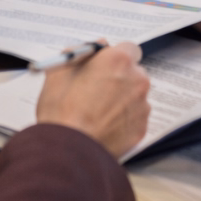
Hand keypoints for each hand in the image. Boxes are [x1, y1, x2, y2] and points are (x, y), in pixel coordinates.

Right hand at [36, 40, 150, 158]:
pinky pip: (134, 117)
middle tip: (97, 89)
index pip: (128, 49)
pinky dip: (123, 119)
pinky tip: (103, 125)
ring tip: (96, 111)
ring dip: (121, 99)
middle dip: (119, 78)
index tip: (104, 65)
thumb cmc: (61, 111)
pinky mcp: (141, 128)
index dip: (115, 57)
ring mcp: (141, 106)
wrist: (68, 151)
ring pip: (134, 95)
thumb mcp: (59, 71)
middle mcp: (136, 80)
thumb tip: (92, 49)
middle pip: (133, 72)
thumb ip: (79, 53)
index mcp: (117, 60)